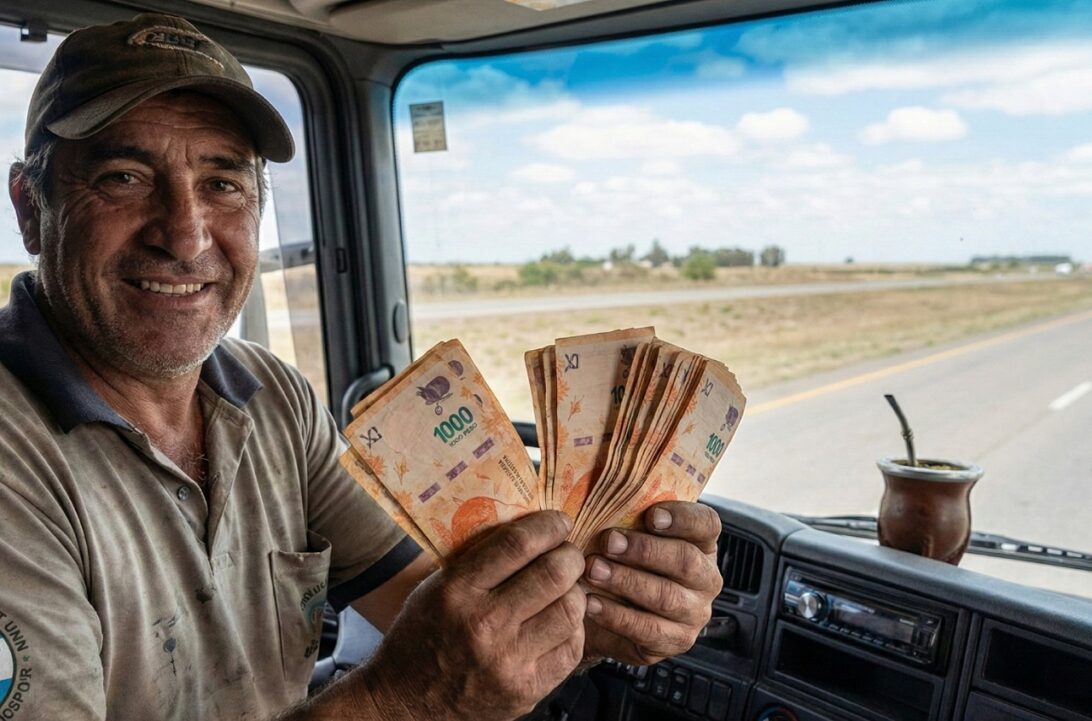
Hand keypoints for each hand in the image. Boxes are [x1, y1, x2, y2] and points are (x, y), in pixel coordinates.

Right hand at [363, 511, 586, 720]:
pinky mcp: (527, 690)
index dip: (548, 526)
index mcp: (457, 591)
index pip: (518, 544)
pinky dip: (573, 628)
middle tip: (568, 555)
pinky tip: (560, 622)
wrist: (406, 704)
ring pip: (570, 610)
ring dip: (575, 591)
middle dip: (570, 556)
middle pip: (554, 574)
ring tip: (565, 589)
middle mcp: (485, 625)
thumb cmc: (422, 637)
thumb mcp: (437, 587)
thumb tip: (534, 530)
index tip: (559, 523)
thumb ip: (482, 561)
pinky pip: (572, 647)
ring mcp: (508, 661)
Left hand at [582, 501, 721, 665]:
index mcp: (700, 543)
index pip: (707, 524)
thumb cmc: (618, 560)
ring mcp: (694, 613)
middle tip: (607, 542)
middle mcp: (705, 578)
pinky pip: (648, 629)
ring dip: (625, 581)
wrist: (605, 610)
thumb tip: (596, 489)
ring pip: (666, 596)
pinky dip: (616, 615)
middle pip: (685, 561)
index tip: (651, 515)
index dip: (683, 518)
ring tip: (592, 570)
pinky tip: (590, 603)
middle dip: (644, 550)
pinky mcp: (675, 641)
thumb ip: (624, 513)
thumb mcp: (626, 533)